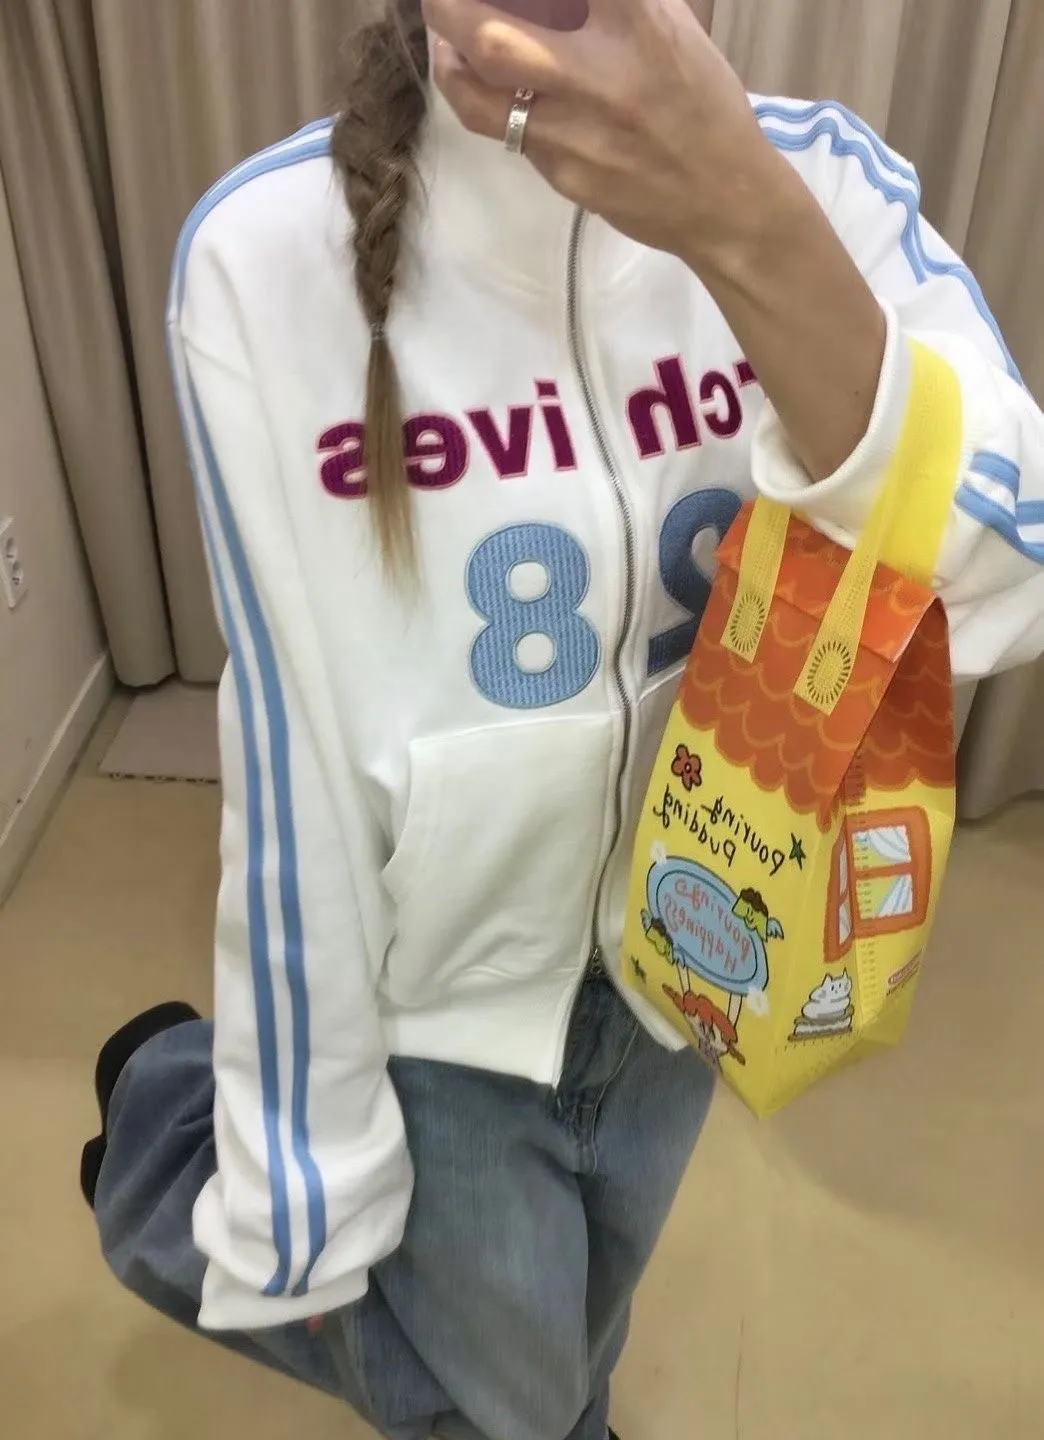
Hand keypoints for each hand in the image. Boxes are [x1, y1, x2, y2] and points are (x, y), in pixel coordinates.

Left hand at [423, 0, 783, 269]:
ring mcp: (573, 129)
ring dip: (448, 61)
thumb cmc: (704, 106)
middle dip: (449, 6)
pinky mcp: (561, 172)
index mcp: (637, 22)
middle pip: (491, 32)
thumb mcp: (673, 30)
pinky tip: (483, 84)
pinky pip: (507, 131)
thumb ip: (621, 2)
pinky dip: (484, 100)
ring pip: (478, 91)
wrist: (723, 201)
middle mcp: (598, 73)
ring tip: (447, 40)